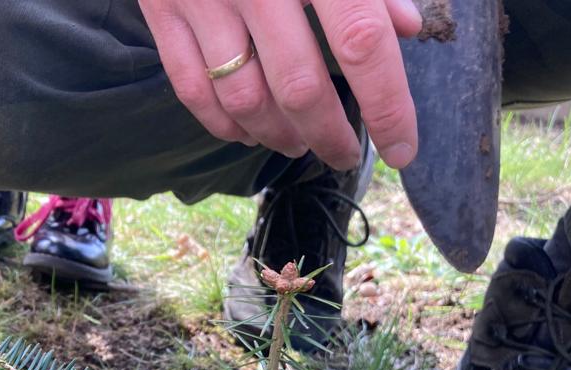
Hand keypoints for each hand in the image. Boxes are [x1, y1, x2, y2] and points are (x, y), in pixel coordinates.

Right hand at [138, 0, 422, 169]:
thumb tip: (408, 28)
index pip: (362, 43)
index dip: (388, 106)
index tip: (403, 147)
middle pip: (301, 88)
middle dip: (331, 136)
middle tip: (348, 154)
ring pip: (246, 100)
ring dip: (280, 136)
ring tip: (301, 143)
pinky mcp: (162, 6)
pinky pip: (193, 90)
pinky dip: (225, 124)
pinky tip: (250, 132)